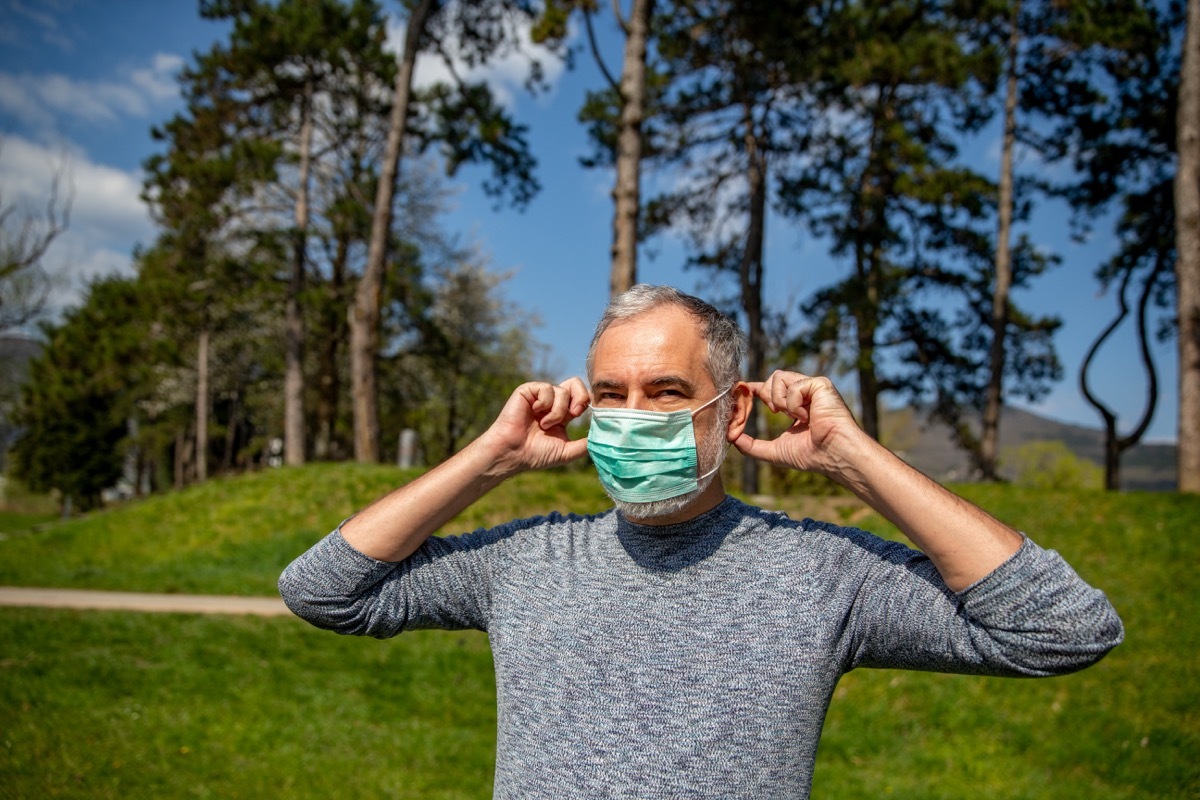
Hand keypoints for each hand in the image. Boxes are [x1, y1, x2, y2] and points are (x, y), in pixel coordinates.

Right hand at [480, 378, 590, 475]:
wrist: (513, 453)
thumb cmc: (536, 455)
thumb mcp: (567, 452)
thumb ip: (585, 444)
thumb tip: (603, 438)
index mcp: (562, 414)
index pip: (581, 398)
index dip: (586, 403)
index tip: (583, 416)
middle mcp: (552, 403)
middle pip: (575, 384)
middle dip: (580, 397)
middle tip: (574, 413)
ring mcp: (540, 396)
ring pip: (562, 391)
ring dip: (557, 411)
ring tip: (544, 425)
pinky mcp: (528, 391)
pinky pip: (547, 388)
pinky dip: (545, 403)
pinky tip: (535, 413)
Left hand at [732, 371, 861, 475]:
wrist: (833, 455)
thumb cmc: (811, 455)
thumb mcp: (775, 451)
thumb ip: (752, 446)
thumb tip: (731, 439)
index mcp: (794, 406)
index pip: (770, 389)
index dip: (754, 389)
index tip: (740, 391)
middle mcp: (804, 393)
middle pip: (771, 380)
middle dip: (765, 395)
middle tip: (776, 413)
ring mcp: (813, 387)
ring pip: (779, 377)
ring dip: (780, 400)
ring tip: (795, 416)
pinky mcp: (820, 384)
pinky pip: (793, 385)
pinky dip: (794, 404)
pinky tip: (807, 416)